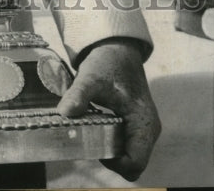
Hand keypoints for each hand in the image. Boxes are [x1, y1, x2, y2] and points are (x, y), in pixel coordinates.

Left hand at [58, 38, 160, 180]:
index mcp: (145, 123)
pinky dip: (112, 141)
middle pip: (132, 163)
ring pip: (129, 155)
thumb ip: (79, 95)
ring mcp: (145, 128)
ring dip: (110, 148)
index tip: (93, 145)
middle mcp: (149, 130)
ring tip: (92, 129)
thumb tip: (64, 113)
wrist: (117, 49)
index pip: (134, 164)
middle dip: (110, 156)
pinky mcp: (137, 124)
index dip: (113, 162)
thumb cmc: (108, 62)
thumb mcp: (91, 77)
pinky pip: (127, 144)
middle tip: (89, 138)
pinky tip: (97, 125)